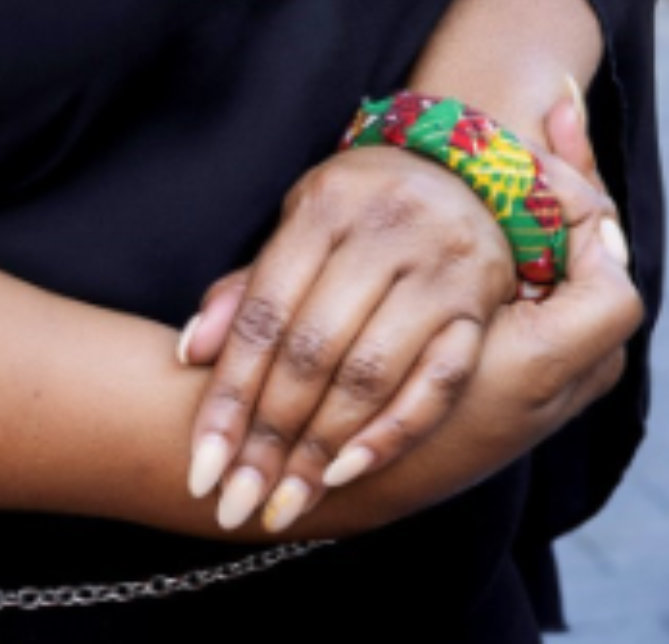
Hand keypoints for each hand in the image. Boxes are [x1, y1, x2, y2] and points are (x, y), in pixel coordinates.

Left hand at [178, 134, 622, 535]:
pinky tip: (349, 472)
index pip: (264, 312)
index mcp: (325, 206)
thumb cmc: (363, 208)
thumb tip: (189, 354)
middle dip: (270, 436)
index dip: (229, 394)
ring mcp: (438, 270)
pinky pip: (439, 383)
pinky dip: (393, 433)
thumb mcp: (302, 223)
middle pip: (313, 349)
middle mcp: (383, 233)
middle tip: (237, 501)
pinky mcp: (480, 307)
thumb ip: (250, 287)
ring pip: (371, 373)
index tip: (199, 464)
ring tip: (286, 501)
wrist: (466, 169)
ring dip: (322, 448)